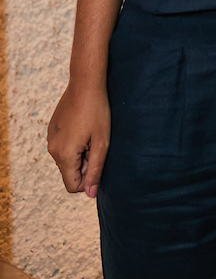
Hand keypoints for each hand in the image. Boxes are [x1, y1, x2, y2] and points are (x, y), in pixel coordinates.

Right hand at [47, 83, 110, 197]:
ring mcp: (50, 138)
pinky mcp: (52, 129)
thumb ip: (95, 170)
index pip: (72, 186)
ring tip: (90, 135)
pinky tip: (83, 127)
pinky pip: (61, 146)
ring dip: (79, 154)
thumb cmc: (97, 112)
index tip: (98, 163)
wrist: (85, 84)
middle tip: (96, 145)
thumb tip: (90, 194)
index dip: (87, 181)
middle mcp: (52, 149)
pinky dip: (73, 144)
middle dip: (84, 165)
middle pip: (69, 172)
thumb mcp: (101, 143)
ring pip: (65, 159)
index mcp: (64, 155)